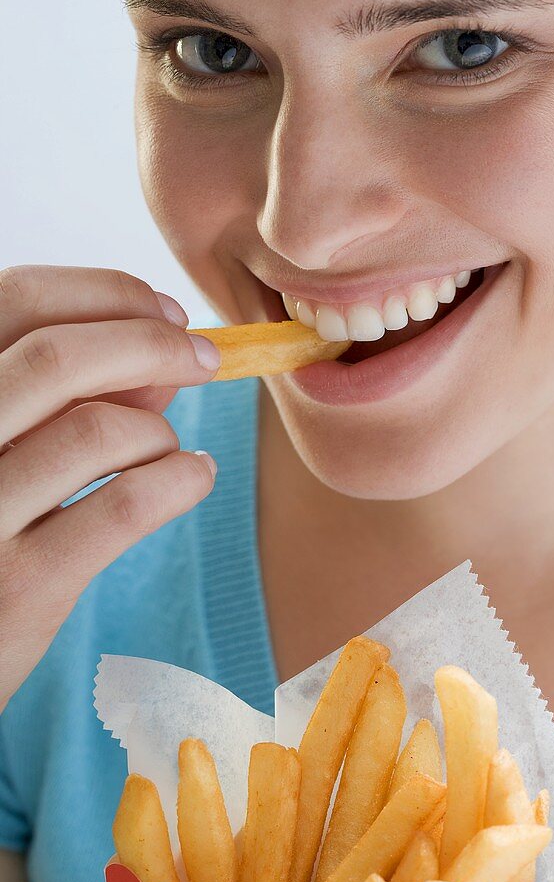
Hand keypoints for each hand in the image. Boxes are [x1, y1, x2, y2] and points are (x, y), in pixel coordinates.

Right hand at [0, 265, 222, 711]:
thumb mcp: (0, 453)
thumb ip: (65, 400)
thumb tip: (160, 359)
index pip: (16, 300)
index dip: (105, 294)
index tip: (166, 312)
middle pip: (59, 356)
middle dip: (152, 343)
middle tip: (206, 358)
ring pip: (98, 430)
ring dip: (156, 429)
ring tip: (167, 448)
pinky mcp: (19, 586)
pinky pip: (125, 505)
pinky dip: (180, 479)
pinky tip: (195, 477)